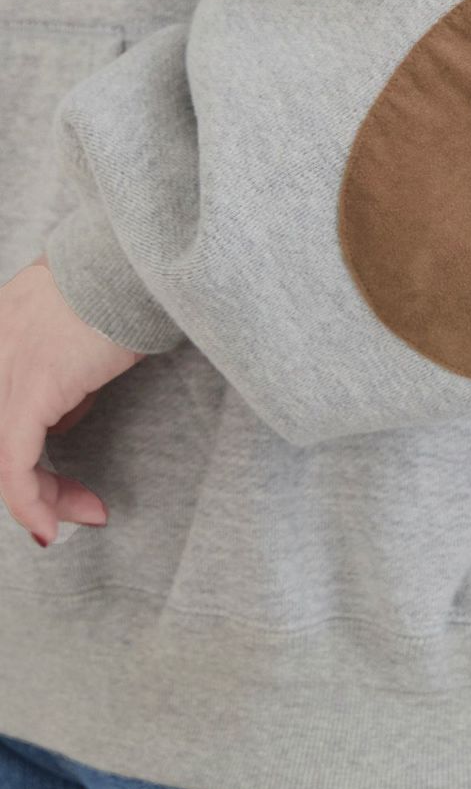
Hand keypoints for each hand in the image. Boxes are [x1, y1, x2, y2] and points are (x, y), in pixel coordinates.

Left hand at [0, 253, 144, 543]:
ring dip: (40, 499)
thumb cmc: (129, 285)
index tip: (52, 474)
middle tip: (66, 507)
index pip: (0, 409)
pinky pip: (14, 466)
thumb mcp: (80, 324)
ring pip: (1, 457)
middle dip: (29, 483)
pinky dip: (31, 502)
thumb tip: (66, 410)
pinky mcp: (29, 390)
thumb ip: (60, 364)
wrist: (139, 264)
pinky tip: (53, 524)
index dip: (21, 451)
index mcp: (0, 326)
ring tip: (79, 513)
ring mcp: (4, 368)